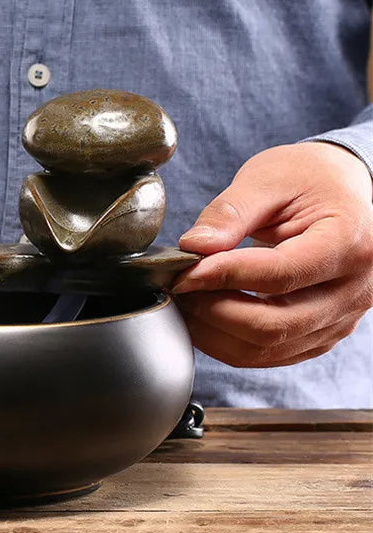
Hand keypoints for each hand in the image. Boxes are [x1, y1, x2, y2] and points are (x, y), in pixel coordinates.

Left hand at [173, 142, 372, 367]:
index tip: (184, 271)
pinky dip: (228, 341)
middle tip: (178, 287)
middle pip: (274, 325)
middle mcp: (354, 290)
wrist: (340, 189)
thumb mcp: (266, 179)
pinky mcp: (322, 334)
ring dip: (215, 332)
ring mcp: (341, 319)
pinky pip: (270, 354)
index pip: (279, 275)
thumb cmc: (307, 178)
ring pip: (268, 349)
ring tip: (185, 301)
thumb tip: (193, 247)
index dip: (223, 276)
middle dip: (213, 311)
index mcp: (348, 243)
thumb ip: (229, 213)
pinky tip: (204, 315)